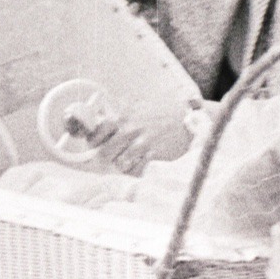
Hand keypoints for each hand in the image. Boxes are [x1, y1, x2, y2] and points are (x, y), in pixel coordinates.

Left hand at [78, 110, 194, 175]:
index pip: (96, 133)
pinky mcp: (154, 155)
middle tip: (114, 156)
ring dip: (123, 164)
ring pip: (120, 164)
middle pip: (105, 153)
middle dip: (108, 157)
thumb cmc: (158, 115)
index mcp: (123, 117)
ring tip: (130, 159)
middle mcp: (131, 130)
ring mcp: (143, 144)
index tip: (96, 146)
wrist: (185, 120)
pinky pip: (136, 170)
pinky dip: (137, 169)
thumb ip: (116, 115)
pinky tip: (142, 162)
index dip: (94, 142)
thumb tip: (95, 121)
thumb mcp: (136, 108)